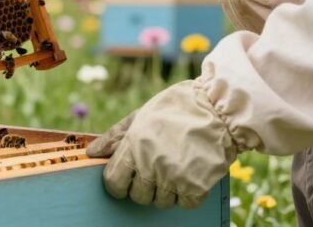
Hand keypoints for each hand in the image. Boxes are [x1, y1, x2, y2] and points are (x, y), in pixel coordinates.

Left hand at [86, 80, 238, 208]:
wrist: (220, 109)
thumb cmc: (177, 108)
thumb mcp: (140, 116)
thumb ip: (114, 136)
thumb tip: (92, 153)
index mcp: (134, 146)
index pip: (113, 182)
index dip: (117, 183)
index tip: (125, 180)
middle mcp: (151, 164)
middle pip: (137, 196)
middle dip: (142, 187)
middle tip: (154, 170)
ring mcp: (174, 178)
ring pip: (161, 202)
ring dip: (165, 190)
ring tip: (174, 167)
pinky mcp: (196, 187)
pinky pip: (184, 203)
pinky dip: (187, 193)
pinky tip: (189, 173)